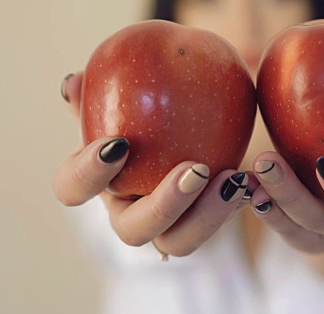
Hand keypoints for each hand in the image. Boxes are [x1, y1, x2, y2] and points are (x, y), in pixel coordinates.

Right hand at [53, 73, 252, 256]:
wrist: (182, 125)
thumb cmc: (142, 109)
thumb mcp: (120, 98)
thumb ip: (97, 91)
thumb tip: (71, 82)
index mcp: (99, 183)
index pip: (73, 189)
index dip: (88, 174)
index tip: (119, 143)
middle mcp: (128, 212)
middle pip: (132, 231)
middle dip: (163, 206)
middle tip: (196, 169)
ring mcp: (166, 226)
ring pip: (179, 242)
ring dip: (207, 215)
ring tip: (234, 180)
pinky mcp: (201, 225)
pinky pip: (216, 225)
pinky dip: (234, 203)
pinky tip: (252, 180)